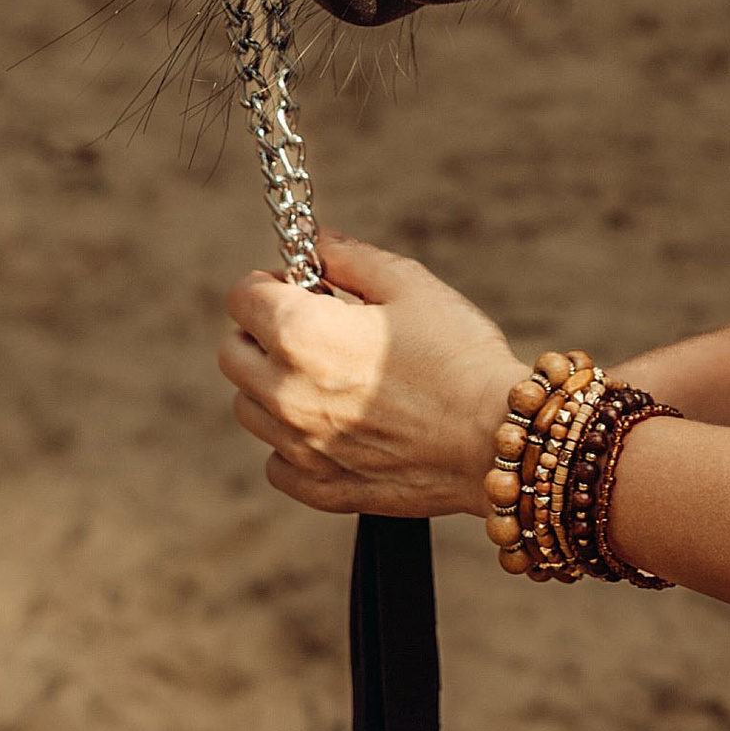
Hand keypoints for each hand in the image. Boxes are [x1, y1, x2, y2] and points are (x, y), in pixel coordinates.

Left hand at [216, 236, 517, 519]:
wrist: (497, 438)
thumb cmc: (459, 353)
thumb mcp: (409, 283)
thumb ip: (348, 257)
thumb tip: (312, 242)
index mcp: (301, 334)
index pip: (241, 297)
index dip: (269, 283)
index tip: (302, 286)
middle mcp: (286, 393)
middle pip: (232, 354)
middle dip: (261, 332)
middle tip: (313, 327)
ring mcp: (300, 448)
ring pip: (249, 409)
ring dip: (273, 384)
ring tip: (330, 376)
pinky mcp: (320, 488)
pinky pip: (276, 462)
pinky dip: (292, 441)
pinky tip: (335, 423)